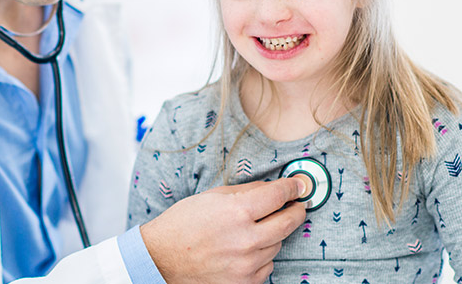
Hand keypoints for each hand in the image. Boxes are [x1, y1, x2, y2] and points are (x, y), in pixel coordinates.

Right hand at [139, 178, 306, 283]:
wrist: (162, 258)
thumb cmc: (183, 224)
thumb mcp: (212, 197)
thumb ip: (247, 191)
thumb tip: (275, 188)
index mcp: (236, 211)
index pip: (278, 195)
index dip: (292, 187)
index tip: (299, 186)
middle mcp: (246, 239)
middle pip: (288, 222)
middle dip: (296, 210)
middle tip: (296, 205)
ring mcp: (247, 264)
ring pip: (278, 244)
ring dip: (274, 235)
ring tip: (255, 230)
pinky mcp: (245, 282)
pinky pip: (268, 265)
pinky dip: (262, 256)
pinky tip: (245, 250)